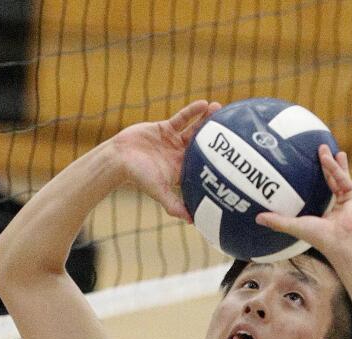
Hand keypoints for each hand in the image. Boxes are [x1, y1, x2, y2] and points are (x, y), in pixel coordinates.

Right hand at [110, 100, 221, 221]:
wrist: (119, 158)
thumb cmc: (138, 176)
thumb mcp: (158, 192)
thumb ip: (174, 206)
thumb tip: (191, 221)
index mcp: (182, 171)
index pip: (203, 166)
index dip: (217, 162)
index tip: (232, 157)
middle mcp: (180, 156)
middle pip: (203, 145)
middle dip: (216, 138)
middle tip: (232, 129)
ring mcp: (173, 141)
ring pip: (194, 129)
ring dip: (206, 120)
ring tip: (220, 108)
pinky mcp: (165, 128)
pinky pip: (182, 118)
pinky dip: (192, 111)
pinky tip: (204, 104)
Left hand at [256, 146, 351, 254]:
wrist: (341, 241)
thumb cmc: (319, 237)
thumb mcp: (295, 226)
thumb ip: (277, 221)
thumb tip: (257, 218)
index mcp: (322, 212)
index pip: (314, 193)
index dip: (309, 181)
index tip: (300, 169)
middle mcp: (334, 204)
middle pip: (327, 181)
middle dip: (321, 166)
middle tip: (313, 151)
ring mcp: (346, 199)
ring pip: (336, 176)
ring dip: (330, 162)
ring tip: (323, 147)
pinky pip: (343, 178)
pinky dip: (336, 167)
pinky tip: (330, 155)